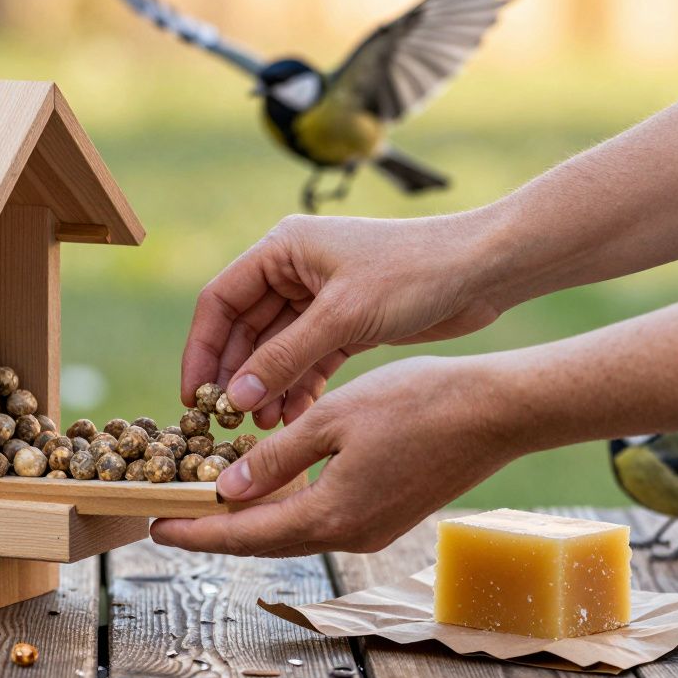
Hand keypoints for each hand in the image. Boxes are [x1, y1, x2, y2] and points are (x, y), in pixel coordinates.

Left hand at [153, 355, 520, 555]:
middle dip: (213, 530)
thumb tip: (228, 489)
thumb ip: (277, 458)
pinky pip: (319, 519)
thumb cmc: (418, 404)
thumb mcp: (333, 420)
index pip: (243, 535)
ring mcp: (370, 529)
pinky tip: (267, 485)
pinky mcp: (385, 514)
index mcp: (330, 516)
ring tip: (207, 499)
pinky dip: (284, 508)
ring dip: (248, 519)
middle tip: (170, 515)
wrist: (497, 412)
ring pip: (291, 532)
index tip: (155, 526)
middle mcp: (348, 535)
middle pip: (263, 542)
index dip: (195, 532)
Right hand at [181, 213, 505, 427]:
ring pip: (276, 350)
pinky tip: (292, 418)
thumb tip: (235, 397)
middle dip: (235, 376)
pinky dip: (299, 387)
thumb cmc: (413, 274)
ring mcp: (320, 298)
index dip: (202, 350)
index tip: (194, 397)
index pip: (220, 301)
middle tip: (224, 423)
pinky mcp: (347, 323)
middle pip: (245, 329)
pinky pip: (308, 359)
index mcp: (282, 249)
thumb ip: (285, 357)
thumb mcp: (342, 317)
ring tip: (259, 428)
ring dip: (266, 387)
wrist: (482, 270)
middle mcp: (294, 270)